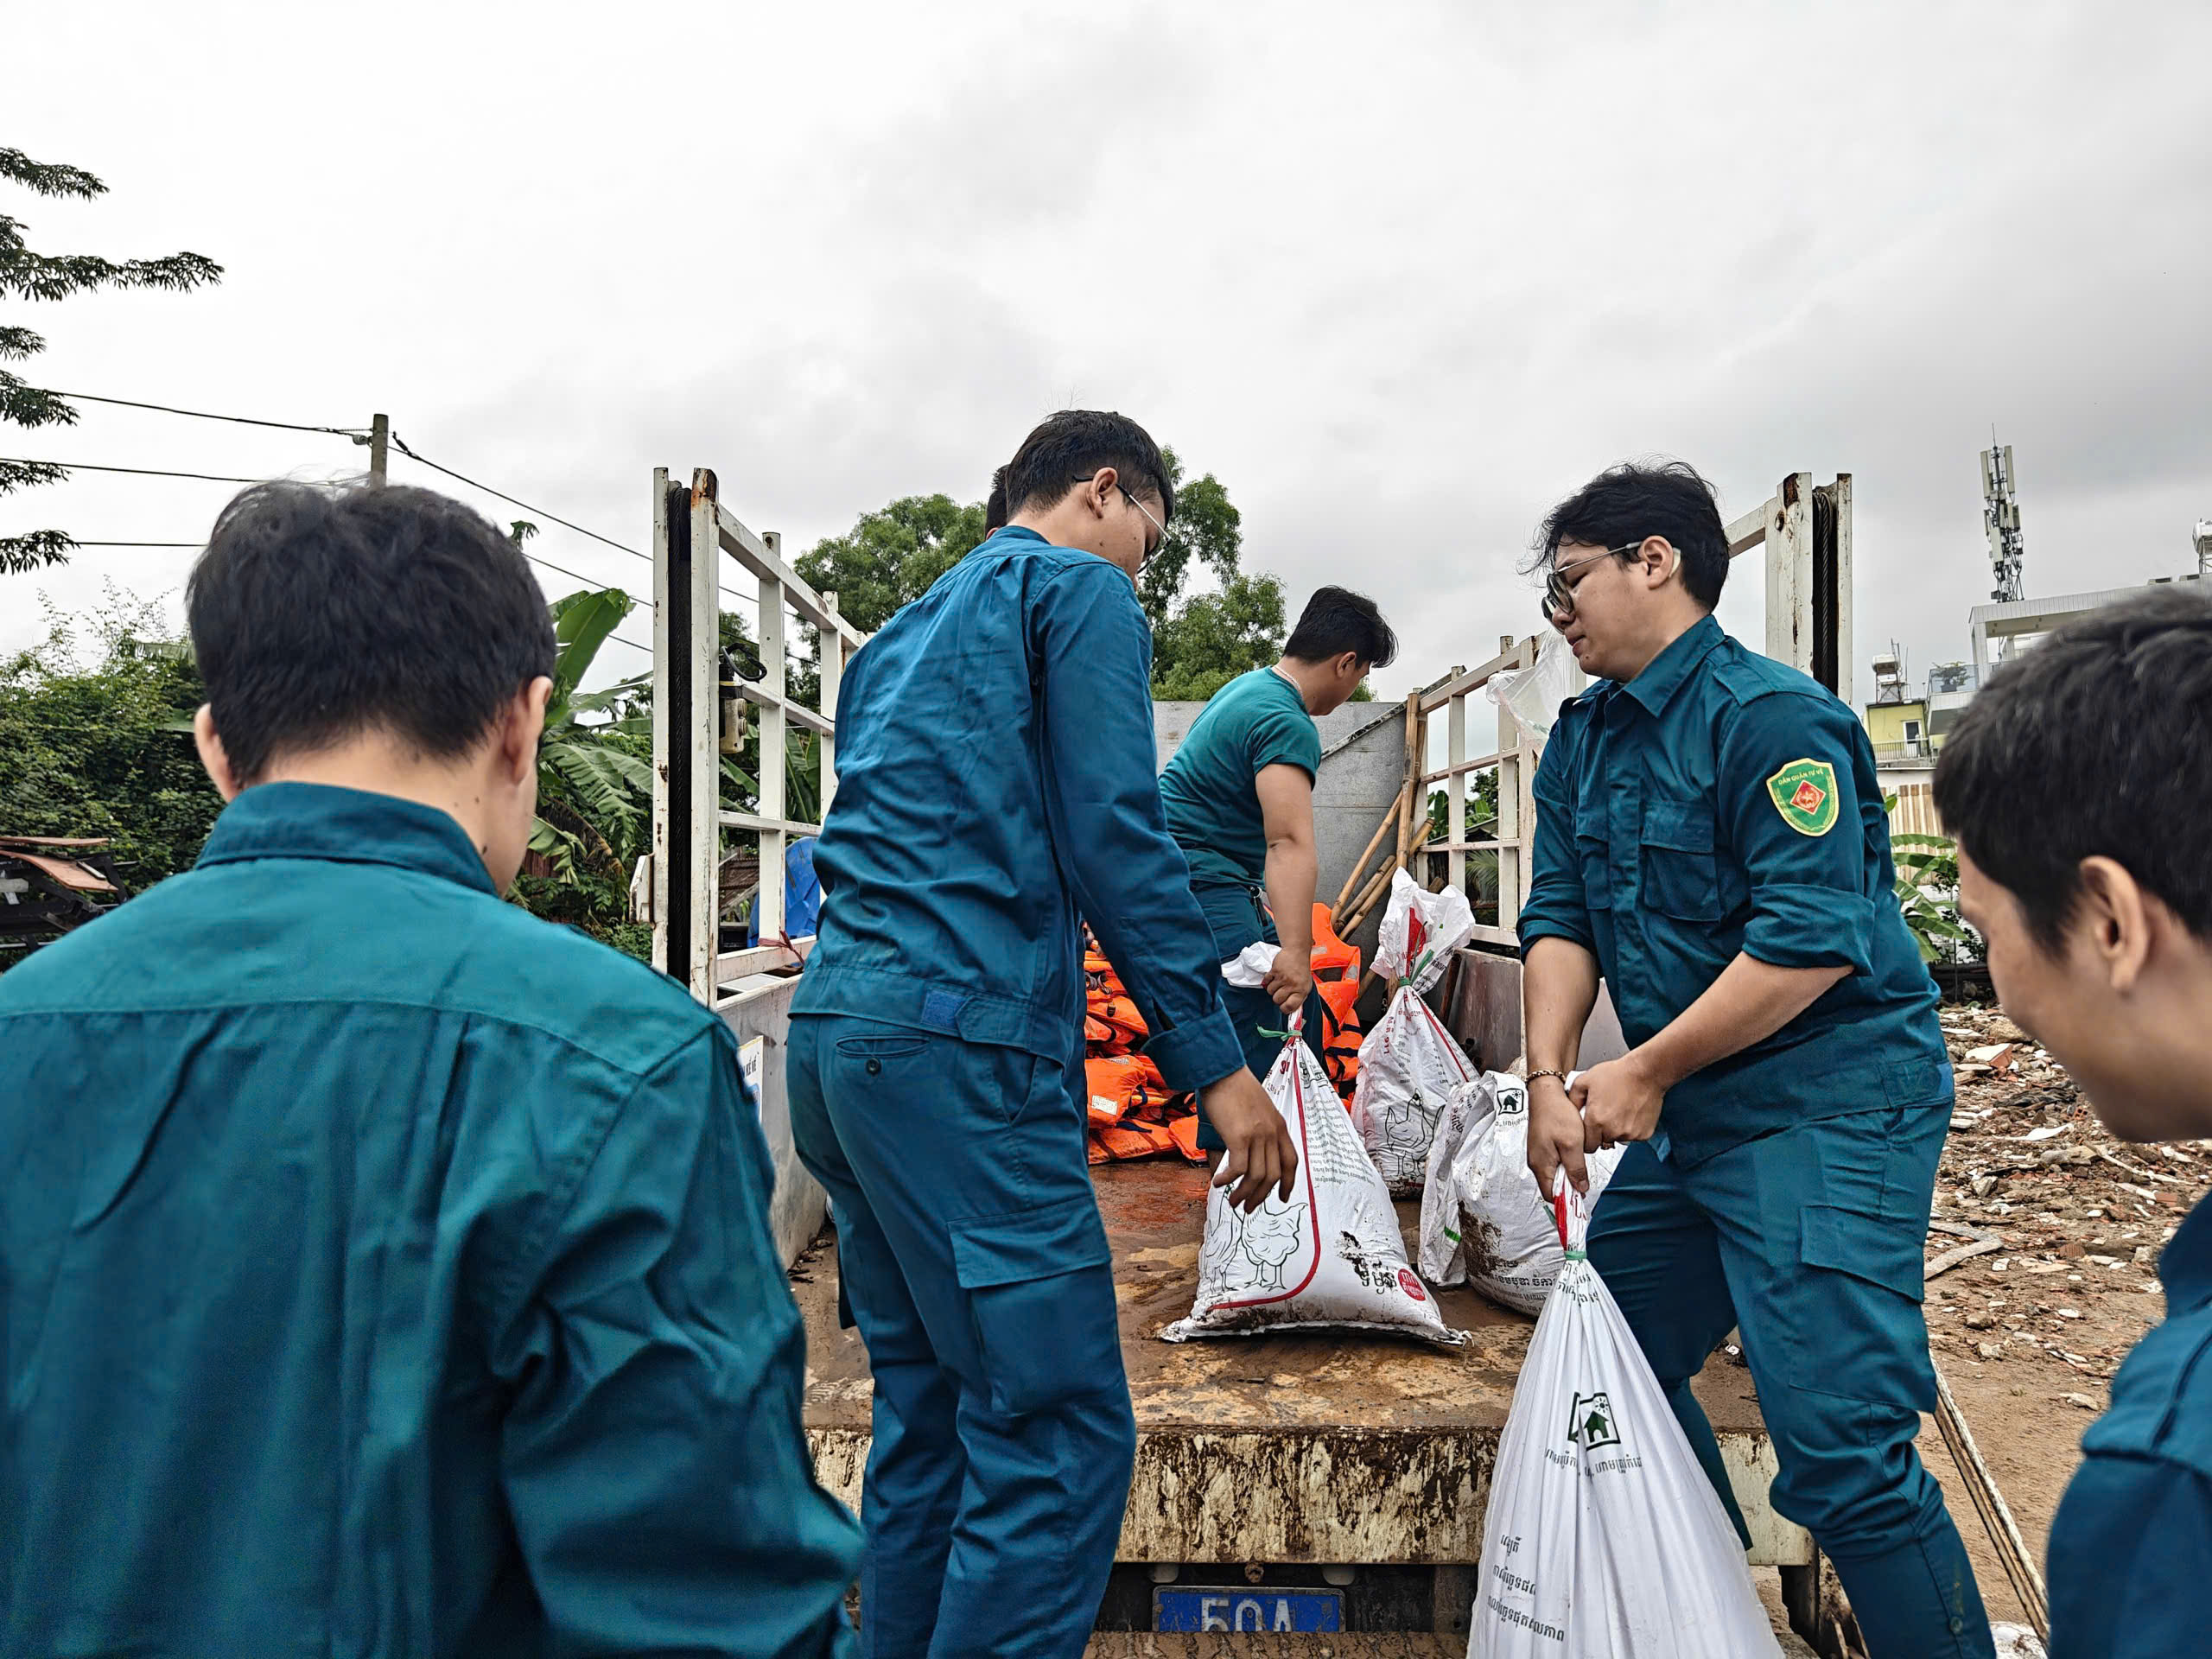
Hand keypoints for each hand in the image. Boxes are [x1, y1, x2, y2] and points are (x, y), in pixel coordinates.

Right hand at [1200, 1069, 1299, 1211]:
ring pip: (1257, 1177)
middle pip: (1274, 1176)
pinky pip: (1237, 1169)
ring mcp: (1258, 1135)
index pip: (1291, 1161)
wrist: (1221, 1070)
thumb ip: (1249, 1136)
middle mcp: (1273, 1133)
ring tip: (1233, 1201)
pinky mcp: (1239, 1137)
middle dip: (1262, 1196)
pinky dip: (1228, 1180)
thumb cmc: (1232, 1087)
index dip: (1289, 1183)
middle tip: (1248, 1207)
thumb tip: (1230, 1163)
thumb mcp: (1253, 1111)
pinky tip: (1218, 1182)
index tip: (1283, 1197)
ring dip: (1244, 1194)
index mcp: (1279, 1126)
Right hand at [1261, 948, 1314, 1016]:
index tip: (1283, 1006)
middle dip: (1277, 998)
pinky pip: (1266, 981)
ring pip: (1270, 991)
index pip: (1290, 1007)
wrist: (1297, 953)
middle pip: (1277, 1000)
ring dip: (1272, 988)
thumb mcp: (1306, 985)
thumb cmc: (1301, 970)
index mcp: (1302, 990)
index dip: (1284, 1008)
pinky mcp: (1275, 970)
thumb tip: (1290, 1010)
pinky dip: (1267, 980)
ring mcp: (1283, 977)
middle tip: (1281, 991)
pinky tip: (1274, 977)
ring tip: (1278, 982)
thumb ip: (1299, 998)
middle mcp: (1293, 985)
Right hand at [1526, 1074, 1588, 1196]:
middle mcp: (1537, 1162)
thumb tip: (1580, 1189)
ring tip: (1581, 1161)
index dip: (1567, 1200)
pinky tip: (1575, 1151)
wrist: (1547, 1092)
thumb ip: (1576, 1169)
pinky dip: (1566, 1161)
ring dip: (1569, 1171)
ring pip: (1556, 1173)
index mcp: (1541, 1166)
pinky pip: (1555, 1161)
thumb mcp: (1572, 1144)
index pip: (1551, 1196)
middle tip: (1586, 1177)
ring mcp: (1539, 1154)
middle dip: (1570, 1185)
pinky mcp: (1543, 1146)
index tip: (1581, 1198)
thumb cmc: (1557, 1114)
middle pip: (1554, 1186)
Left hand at [1572, 1051, 1664, 1154]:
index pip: (1587, 1146)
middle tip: (1604, 1115)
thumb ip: (1572, 1099)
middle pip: (1602, 1143)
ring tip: (1618, 1110)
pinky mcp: (1644, 1134)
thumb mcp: (1584, 1081)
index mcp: (1596, 1121)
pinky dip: (1630, 1128)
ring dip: (1616, 1131)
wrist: (1646, 1072)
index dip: (1587, 1138)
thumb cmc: (1618, 1074)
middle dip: (1601, 1133)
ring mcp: (1630, 1134)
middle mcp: (1613, 1131)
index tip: (1589, 1130)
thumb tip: (1568, 1112)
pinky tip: (1629, 1112)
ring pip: (1618, 1140)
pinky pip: (1633, 1137)